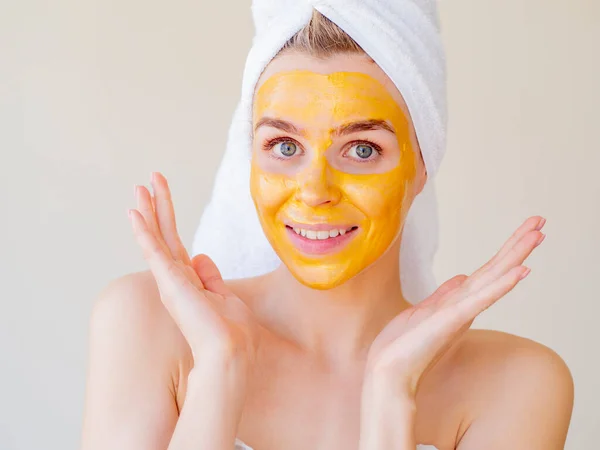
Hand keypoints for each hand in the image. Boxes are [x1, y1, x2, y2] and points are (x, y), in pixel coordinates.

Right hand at [128, 172, 259, 367]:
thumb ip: (211, 277)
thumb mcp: (224, 296)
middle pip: (163, 235)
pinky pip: (153, 250)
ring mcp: (170, 279)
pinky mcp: (169, 280)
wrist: (229, 351)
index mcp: (188, 281)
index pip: (175, 243)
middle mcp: (175, 278)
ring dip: (149, 211)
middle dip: (155, 208)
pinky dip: (143, 231)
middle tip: (146, 182)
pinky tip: (134, 213)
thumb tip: (201, 256)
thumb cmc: (231, 331)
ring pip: (156, 237)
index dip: (167, 220)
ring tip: (140, 187)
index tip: (161, 199)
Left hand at [365, 216, 546, 398]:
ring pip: (493, 278)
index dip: (506, 250)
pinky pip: (481, 299)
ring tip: (538, 234)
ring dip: (516, 255)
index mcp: (457, 301)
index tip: (525, 230)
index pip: (486, 271)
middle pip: (495, 269)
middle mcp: (464, 305)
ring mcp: (461, 312)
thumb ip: (444, 294)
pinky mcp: (452, 320)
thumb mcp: (424, 311)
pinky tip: (521, 270)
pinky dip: (501, 285)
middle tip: (541, 220)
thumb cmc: (403, 345)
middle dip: (517, 244)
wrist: (388, 372)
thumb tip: (460, 277)